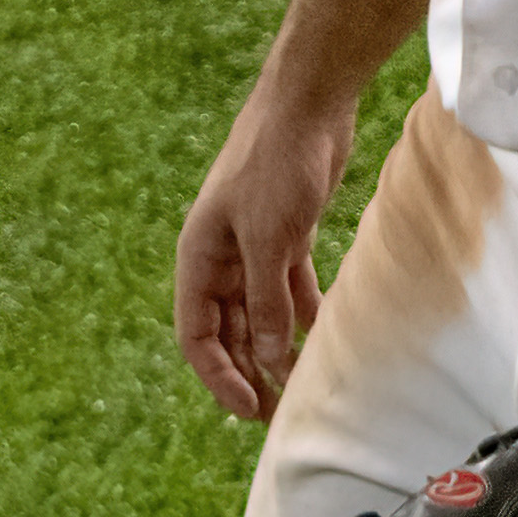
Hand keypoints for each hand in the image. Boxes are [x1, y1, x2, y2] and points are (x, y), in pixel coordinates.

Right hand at [175, 87, 358, 422]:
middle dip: (248, 372)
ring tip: (300, 385)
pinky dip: (302, 314)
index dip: (218, 375)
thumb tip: (269, 357)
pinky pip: (289, 289)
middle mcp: (220, 260)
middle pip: (228, 330)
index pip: (196, 334)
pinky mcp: (286, 235)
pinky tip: (321, 338)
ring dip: (276, 348)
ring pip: (260, 313)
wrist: (307, 103)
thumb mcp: (269, 238)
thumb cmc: (276, 163)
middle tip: (275, 413)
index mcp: (198, 259)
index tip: (247, 408)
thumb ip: (267, 300)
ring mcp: (253, 248)